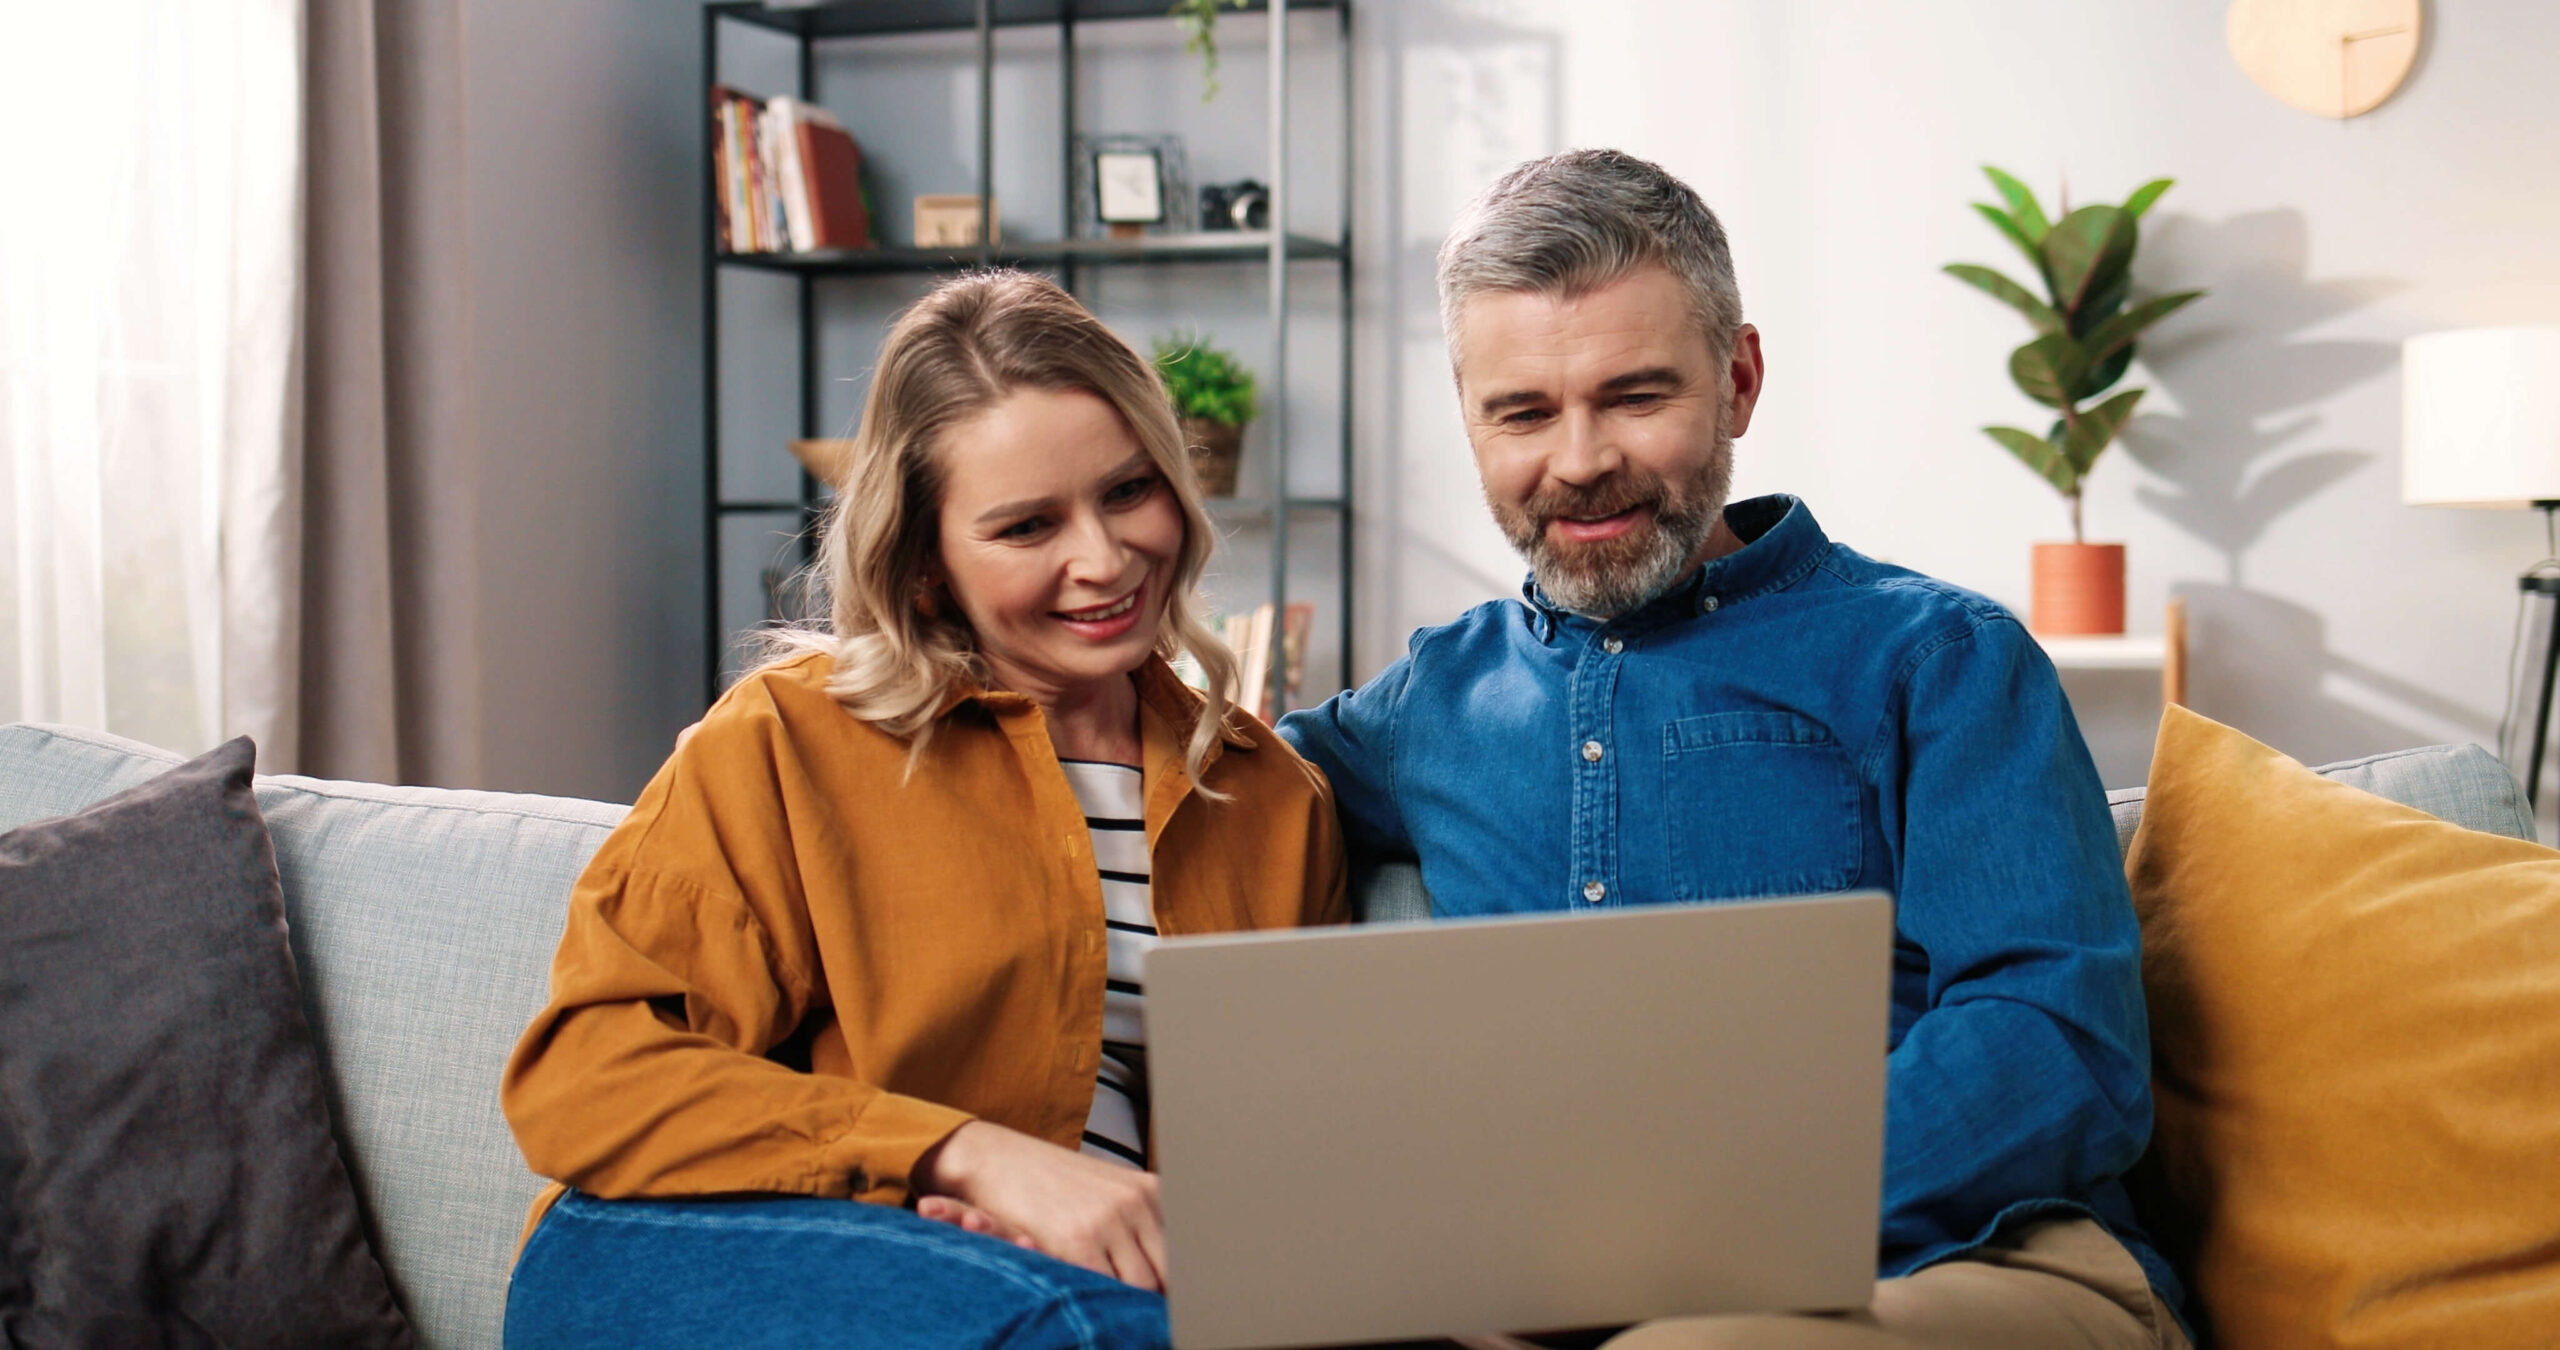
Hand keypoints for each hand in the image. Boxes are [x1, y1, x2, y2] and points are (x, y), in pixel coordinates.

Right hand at [913, 1121, 1168, 1290]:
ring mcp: (1109, 1220)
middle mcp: (1137, 1202)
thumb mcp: (1108, 1192)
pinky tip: (1094, 1305)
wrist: (997, 1159)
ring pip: (1143, 1286)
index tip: (1181, 1303)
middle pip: (1171, 1272)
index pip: (1187, 1250)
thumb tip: (1169, 1270)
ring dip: (1131, 1303)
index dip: (1183, 1282)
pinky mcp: (1078, 1240)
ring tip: (1122, 1313)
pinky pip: (1106, 1289)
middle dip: (1161, 1296)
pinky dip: (1103, 1303)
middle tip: (1153, 1317)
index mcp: (1151, 1190)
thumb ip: (1140, 1224)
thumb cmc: (1050, 1183)